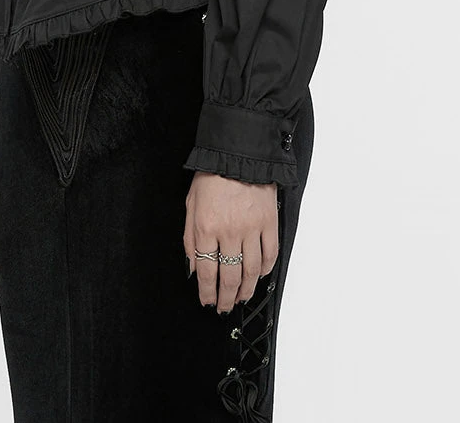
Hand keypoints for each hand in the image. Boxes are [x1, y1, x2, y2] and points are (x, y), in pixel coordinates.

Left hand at [183, 171, 278, 313]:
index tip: (207, 301)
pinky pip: (269, 254)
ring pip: (251, 271)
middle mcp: (229, 231)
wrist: (239, 152)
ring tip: (242, 298)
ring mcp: (252, 228)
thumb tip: (193, 267)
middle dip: (226, 298)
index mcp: (206, 227)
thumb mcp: (190, 204)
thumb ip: (189, 238)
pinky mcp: (269, 222)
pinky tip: (259, 276)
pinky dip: (265, 270)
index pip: (206, 272)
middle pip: (230, 277)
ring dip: (246, 290)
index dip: (206, 293)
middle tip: (224, 307)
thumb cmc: (212, 175)